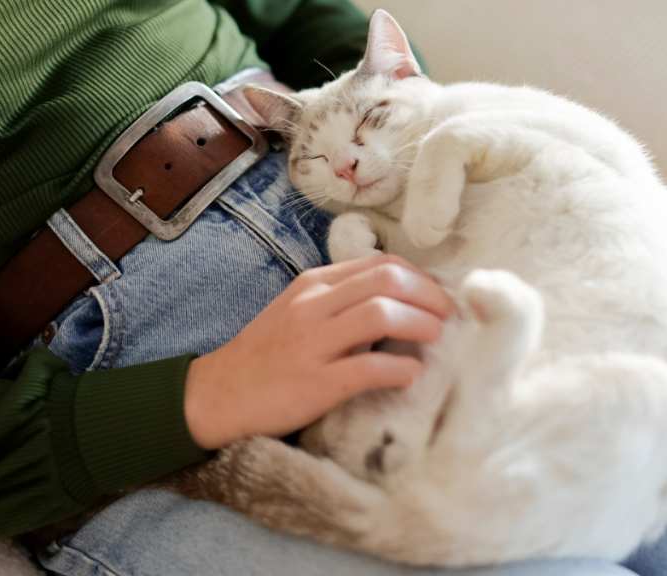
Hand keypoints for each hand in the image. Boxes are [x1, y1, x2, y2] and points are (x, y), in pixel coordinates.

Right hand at [184, 254, 453, 449]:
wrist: (218, 395)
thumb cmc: (266, 356)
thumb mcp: (298, 312)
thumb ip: (340, 300)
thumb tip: (397, 300)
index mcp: (313, 285)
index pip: (381, 264)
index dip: (421, 277)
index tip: (438, 296)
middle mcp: (313, 306)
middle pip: (388, 280)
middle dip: (429, 295)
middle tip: (448, 316)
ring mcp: (312, 344)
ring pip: (381, 315)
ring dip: (421, 324)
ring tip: (437, 339)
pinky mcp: (314, 383)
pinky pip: (368, 368)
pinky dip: (400, 369)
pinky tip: (412, 374)